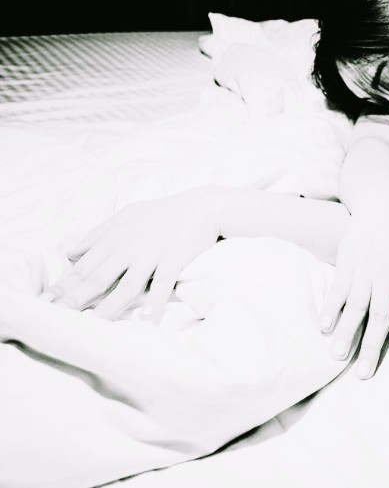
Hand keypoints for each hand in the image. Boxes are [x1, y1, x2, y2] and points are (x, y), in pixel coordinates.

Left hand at [41, 189, 218, 321]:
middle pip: (99, 277)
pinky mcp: (174, 259)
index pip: (82, 266)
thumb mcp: (124, 217)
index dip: (63, 286)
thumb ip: (96, 235)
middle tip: (58, 318)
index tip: (45, 304)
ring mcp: (152, 254)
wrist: (200, 206)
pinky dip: (156, 301)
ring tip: (96, 324)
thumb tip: (69, 254)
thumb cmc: (160, 213)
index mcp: (114, 238)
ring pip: (128, 284)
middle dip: (76, 299)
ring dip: (111, 305)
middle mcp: (129, 247)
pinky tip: (148, 318)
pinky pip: (163, 283)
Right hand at [319, 200, 388, 378]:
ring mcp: (365, 268)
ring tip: (337, 356)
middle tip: (364, 375)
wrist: (382, 205)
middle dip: (371, 347)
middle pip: (380, 315)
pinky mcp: (346, 261)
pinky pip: (337, 288)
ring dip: (346, 332)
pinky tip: (323, 326)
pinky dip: (329, 307)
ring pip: (355, 305)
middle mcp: (387, 274)